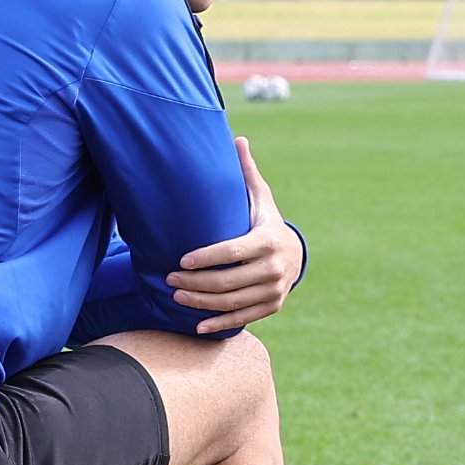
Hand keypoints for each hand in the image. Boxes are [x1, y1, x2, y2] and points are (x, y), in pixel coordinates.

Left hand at [169, 135, 301, 334]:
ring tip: (176, 296)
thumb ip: (247, 173)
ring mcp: (273, 290)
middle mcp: (272, 267)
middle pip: (228, 280)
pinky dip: (219, 323)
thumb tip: (237, 138)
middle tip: (169, 279)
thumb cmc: (266, 221)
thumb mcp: (260, 197)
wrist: (295, 254)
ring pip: (232, 301)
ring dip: (201, 303)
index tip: (181, 260)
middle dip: (195, 282)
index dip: (205, 258)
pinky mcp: (271, 306)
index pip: (232, 251)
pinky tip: (196, 326)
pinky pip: (242, 318)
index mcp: (267, 240)